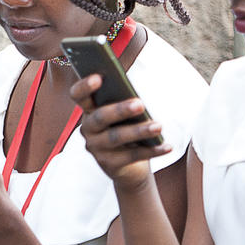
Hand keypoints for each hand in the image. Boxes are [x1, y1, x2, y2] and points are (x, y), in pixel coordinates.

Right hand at [70, 73, 171, 190]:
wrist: (129, 167)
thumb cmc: (128, 130)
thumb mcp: (124, 115)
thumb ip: (124, 103)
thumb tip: (137, 99)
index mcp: (89, 110)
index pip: (78, 95)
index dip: (84, 86)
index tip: (99, 77)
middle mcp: (88, 129)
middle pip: (100, 117)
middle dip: (119, 110)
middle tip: (140, 104)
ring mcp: (96, 148)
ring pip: (116, 137)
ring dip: (139, 131)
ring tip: (158, 126)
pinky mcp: (109, 164)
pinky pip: (132, 156)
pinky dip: (152, 151)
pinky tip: (166, 146)